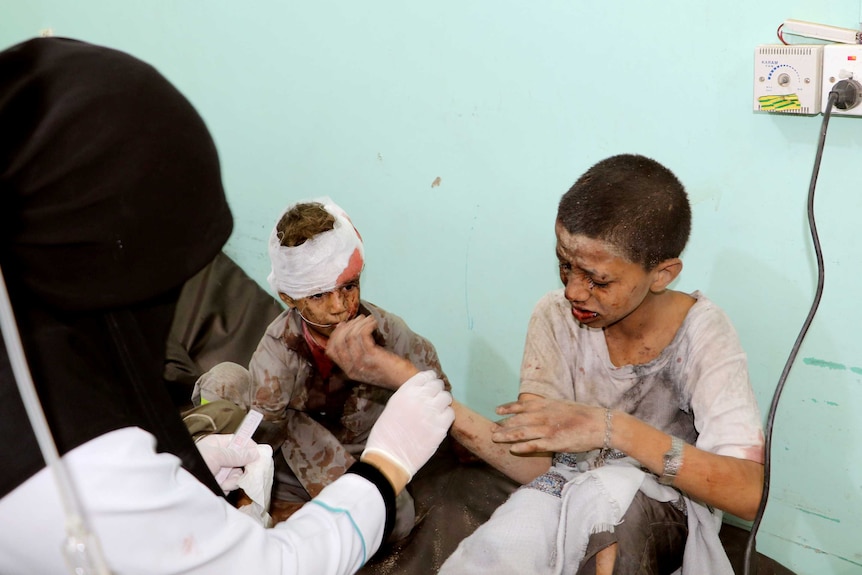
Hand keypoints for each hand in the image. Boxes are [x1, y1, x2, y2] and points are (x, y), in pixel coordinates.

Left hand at [196, 433, 260, 492]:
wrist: (180, 485)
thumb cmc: (194, 464)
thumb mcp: (216, 455)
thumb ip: (236, 454)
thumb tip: (254, 453)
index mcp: (218, 444)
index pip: (239, 441)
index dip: (250, 446)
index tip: (260, 453)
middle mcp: (220, 456)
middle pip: (242, 459)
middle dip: (244, 466)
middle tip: (249, 471)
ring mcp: (220, 471)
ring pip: (238, 473)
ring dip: (235, 478)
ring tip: (224, 481)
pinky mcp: (219, 484)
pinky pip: (232, 484)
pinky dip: (229, 486)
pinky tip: (221, 486)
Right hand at [326, 315, 417, 389]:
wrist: (406, 381)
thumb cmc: (390, 370)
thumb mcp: (368, 366)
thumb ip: (358, 355)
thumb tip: (348, 333)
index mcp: (349, 371)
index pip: (331, 351)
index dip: (335, 335)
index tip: (343, 325)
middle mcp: (352, 368)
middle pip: (338, 342)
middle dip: (347, 327)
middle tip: (358, 319)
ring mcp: (361, 363)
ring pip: (350, 337)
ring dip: (358, 324)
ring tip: (368, 319)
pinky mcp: (372, 357)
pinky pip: (362, 335)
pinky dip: (367, 325)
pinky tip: (373, 323)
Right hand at [362, 370, 453, 481]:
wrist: (389, 457)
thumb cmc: (385, 434)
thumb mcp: (393, 407)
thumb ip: (408, 397)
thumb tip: (422, 393)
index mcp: (406, 391)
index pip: (425, 376)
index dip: (430, 380)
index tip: (430, 384)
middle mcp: (421, 398)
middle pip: (437, 385)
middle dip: (437, 391)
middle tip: (435, 399)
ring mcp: (432, 411)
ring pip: (446, 397)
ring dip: (443, 402)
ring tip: (438, 410)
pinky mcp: (441, 427)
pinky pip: (450, 414)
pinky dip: (447, 416)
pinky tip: (440, 422)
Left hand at [491, 397, 605, 454]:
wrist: (600, 423)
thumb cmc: (584, 414)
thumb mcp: (563, 405)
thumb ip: (549, 407)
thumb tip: (539, 408)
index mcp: (547, 404)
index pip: (522, 406)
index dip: (508, 408)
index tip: (497, 411)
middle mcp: (544, 415)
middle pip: (518, 420)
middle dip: (503, 425)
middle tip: (491, 430)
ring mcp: (548, 429)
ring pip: (522, 432)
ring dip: (506, 436)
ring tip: (495, 439)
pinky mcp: (554, 442)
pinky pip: (534, 445)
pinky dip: (522, 447)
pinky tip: (512, 449)